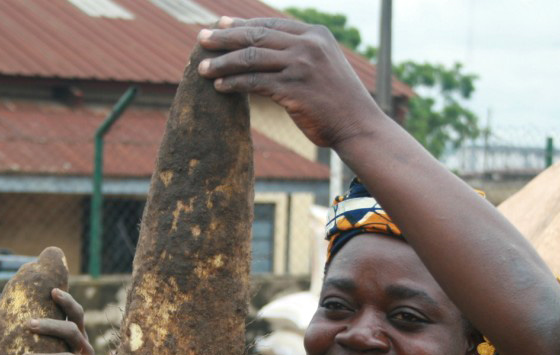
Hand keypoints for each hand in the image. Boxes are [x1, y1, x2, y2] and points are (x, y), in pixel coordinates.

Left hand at [197, 16, 385, 148]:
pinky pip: (254, 82)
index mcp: (316, 34)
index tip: (221, 24)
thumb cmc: (339, 101)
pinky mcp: (293, 89)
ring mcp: (301, 66)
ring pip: (251, 57)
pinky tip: (218, 86)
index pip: (271, 24)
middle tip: (201, 39)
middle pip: (256, 36)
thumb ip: (301, 52)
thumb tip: (269, 49)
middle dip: (225, 37)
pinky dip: (233, 83)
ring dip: (222, 63)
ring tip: (202, 68)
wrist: (359, 125)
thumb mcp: (324, 65)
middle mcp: (308, 45)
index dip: (243, 24)